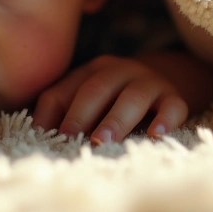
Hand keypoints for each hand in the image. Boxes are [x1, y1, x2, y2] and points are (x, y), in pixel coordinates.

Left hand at [31, 54, 187, 143]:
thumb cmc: (117, 97)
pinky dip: (165, 119)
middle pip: (96, 89)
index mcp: (90, 71)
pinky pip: (172, 105)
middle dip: (81, 114)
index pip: (64, 89)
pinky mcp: (175, 96)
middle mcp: (118, 71)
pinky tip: (156, 134)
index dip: (53, 113)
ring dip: (115, 119)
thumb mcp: (90, 98)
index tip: (44, 137)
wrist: (171, 74)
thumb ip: (63, 111)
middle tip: (70, 138)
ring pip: (132, 96)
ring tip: (103, 140)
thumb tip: (37, 135)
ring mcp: (149, 81)